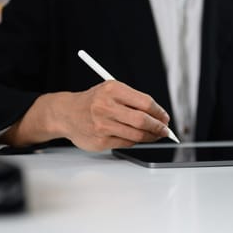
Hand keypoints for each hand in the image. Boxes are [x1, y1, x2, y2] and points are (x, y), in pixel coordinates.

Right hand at [1, 81, 170, 151]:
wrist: (66, 114)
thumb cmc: (94, 102)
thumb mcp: (111, 91)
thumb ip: (134, 100)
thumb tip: (159, 116)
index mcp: (112, 89)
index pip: (145, 102)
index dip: (159, 112)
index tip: (165, 117)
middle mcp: (106, 106)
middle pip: (142, 120)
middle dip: (159, 127)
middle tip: (165, 130)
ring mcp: (103, 125)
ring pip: (137, 134)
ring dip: (151, 137)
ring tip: (155, 135)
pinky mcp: (101, 140)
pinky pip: (127, 142)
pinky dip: (136, 141)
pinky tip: (138, 138)